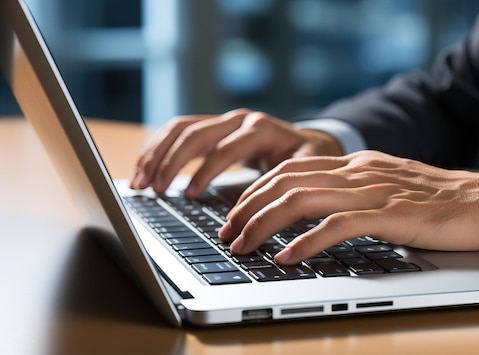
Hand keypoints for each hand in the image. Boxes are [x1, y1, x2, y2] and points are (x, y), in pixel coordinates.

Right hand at [130, 109, 342, 196]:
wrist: (310, 141)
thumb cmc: (309, 158)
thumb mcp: (308, 167)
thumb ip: (287, 179)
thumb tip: (265, 204)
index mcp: (261, 128)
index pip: (225, 148)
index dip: (205, 172)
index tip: (188, 195)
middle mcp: (239, 119)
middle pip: (195, 133)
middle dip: (170, 162)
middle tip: (152, 189)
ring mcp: (224, 120)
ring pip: (181, 128)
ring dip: (156, 153)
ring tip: (139, 181)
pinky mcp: (214, 127)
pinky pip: (179, 131)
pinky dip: (159, 148)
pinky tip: (145, 168)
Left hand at [219, 150, 478, 264]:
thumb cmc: (443, 202)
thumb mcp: (389, 190)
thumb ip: (355, 195)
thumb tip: (318, 214)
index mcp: (357, 164)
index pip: (291, 169)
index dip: (256, 190)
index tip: (235, 214)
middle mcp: (360, 171)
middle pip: (286, 181)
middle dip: (248, 207)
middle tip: (227, 233)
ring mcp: (375, 190)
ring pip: (303, 199)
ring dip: (265, 223)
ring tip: (243, 246)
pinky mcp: (392, 214)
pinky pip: (338, 225)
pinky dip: (306, 242)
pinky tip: (287, 257)